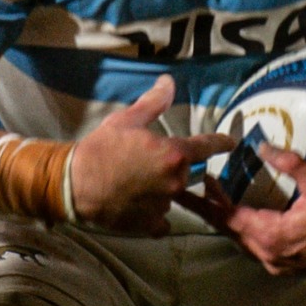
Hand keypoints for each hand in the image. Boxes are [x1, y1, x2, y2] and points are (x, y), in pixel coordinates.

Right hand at [68, 78, 230, 235]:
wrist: (74, 184)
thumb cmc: (101, 148)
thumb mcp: (126, 120)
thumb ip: (153, 103)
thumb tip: (169, 82)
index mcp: (175, 155)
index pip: (208, 146)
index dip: (221, 142)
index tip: (231, 142)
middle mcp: (175, 182)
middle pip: (185, 172)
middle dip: (171, 166)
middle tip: (145, 161)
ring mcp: (164, 205)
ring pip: (171, 195)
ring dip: (160, 189)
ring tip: (135, 183)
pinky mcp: (150, 224)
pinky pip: (161, 219)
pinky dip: (153, 214)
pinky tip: (138, 206)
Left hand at [197, 145, 305, 273]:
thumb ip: (289, 163)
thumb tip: (262, 146)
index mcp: (271, 236)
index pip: (229, 217)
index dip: (212, 199)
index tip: (201, 181)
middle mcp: (267, 254)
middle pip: (228, 231)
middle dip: (209, 211)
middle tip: (190, 194)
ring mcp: (274, 264)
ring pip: (239, 242)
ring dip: (225, 223)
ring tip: (211, 203)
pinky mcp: (282, 267)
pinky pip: (252, 248)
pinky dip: (241, 233)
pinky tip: (238, 220)